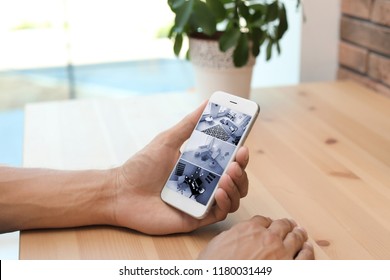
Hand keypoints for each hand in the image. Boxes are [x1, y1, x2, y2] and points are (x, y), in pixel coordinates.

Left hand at [112, 102, 248, 234]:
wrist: (121, 193)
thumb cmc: (141, 166)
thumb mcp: (167, 140)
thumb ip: (188, 124)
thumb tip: (207, 102)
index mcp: (200, 166)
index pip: (228, 161)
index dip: (239, 155)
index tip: (243, 145)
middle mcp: (204, 184)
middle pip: (236, 180)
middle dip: (241, 170)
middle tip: (236, 160)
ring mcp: (201, 201)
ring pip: (233, 197)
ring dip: (236, 185)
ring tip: (227, 176)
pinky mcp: (197, 217)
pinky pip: (220, 213)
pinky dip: (225, 202)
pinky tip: (218, 192)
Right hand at [198, 215, 314, 259]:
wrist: (221, 277)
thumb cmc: (216, 267)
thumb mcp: (217, 244)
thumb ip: (231, 236)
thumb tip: (236, 236)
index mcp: (249, 229)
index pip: (263, 220)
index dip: (267, 222)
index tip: (269, 224)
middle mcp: (267, 238)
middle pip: (281, 226)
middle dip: (286, 225)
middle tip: (290, 225)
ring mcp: (281, 253)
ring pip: (295, 238)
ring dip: (299, 234)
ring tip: (301, 233)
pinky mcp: (289, 269)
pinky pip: (305, 257)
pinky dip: (307, 251)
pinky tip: (307, 249)